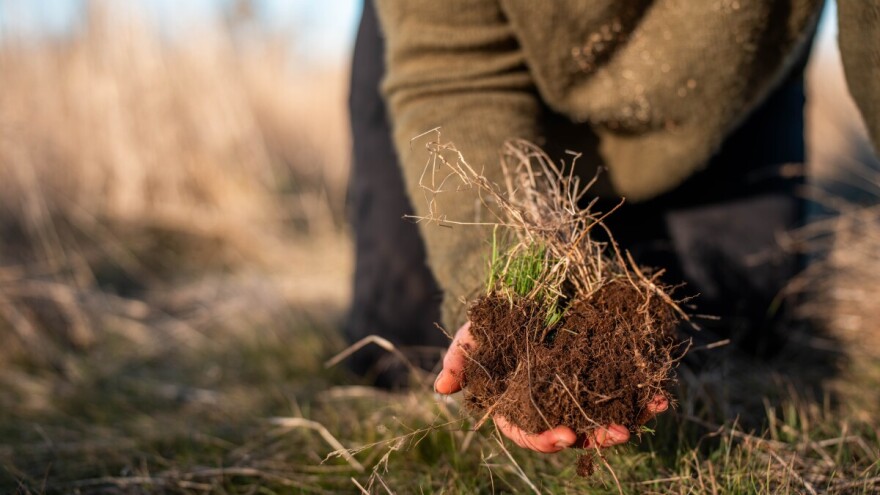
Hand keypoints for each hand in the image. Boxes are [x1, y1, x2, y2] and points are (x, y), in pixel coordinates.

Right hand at [434, 321, 668, 452]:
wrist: (525, 290)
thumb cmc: (494, 320)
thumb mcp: (473, 335)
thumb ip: (459, 360)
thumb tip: (441, 387)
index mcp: (517, 407)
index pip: (528, 432)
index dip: (545, 439)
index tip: (564, 437)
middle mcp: (550, 406)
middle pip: (574, 432)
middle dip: (596, 436)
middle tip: (616, 434)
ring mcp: (578, 392)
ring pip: (603, 417)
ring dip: (626, 421)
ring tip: (645, 416)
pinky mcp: (601, 374)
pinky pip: (624, 391)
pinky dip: (643, 397)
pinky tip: (661, 397)